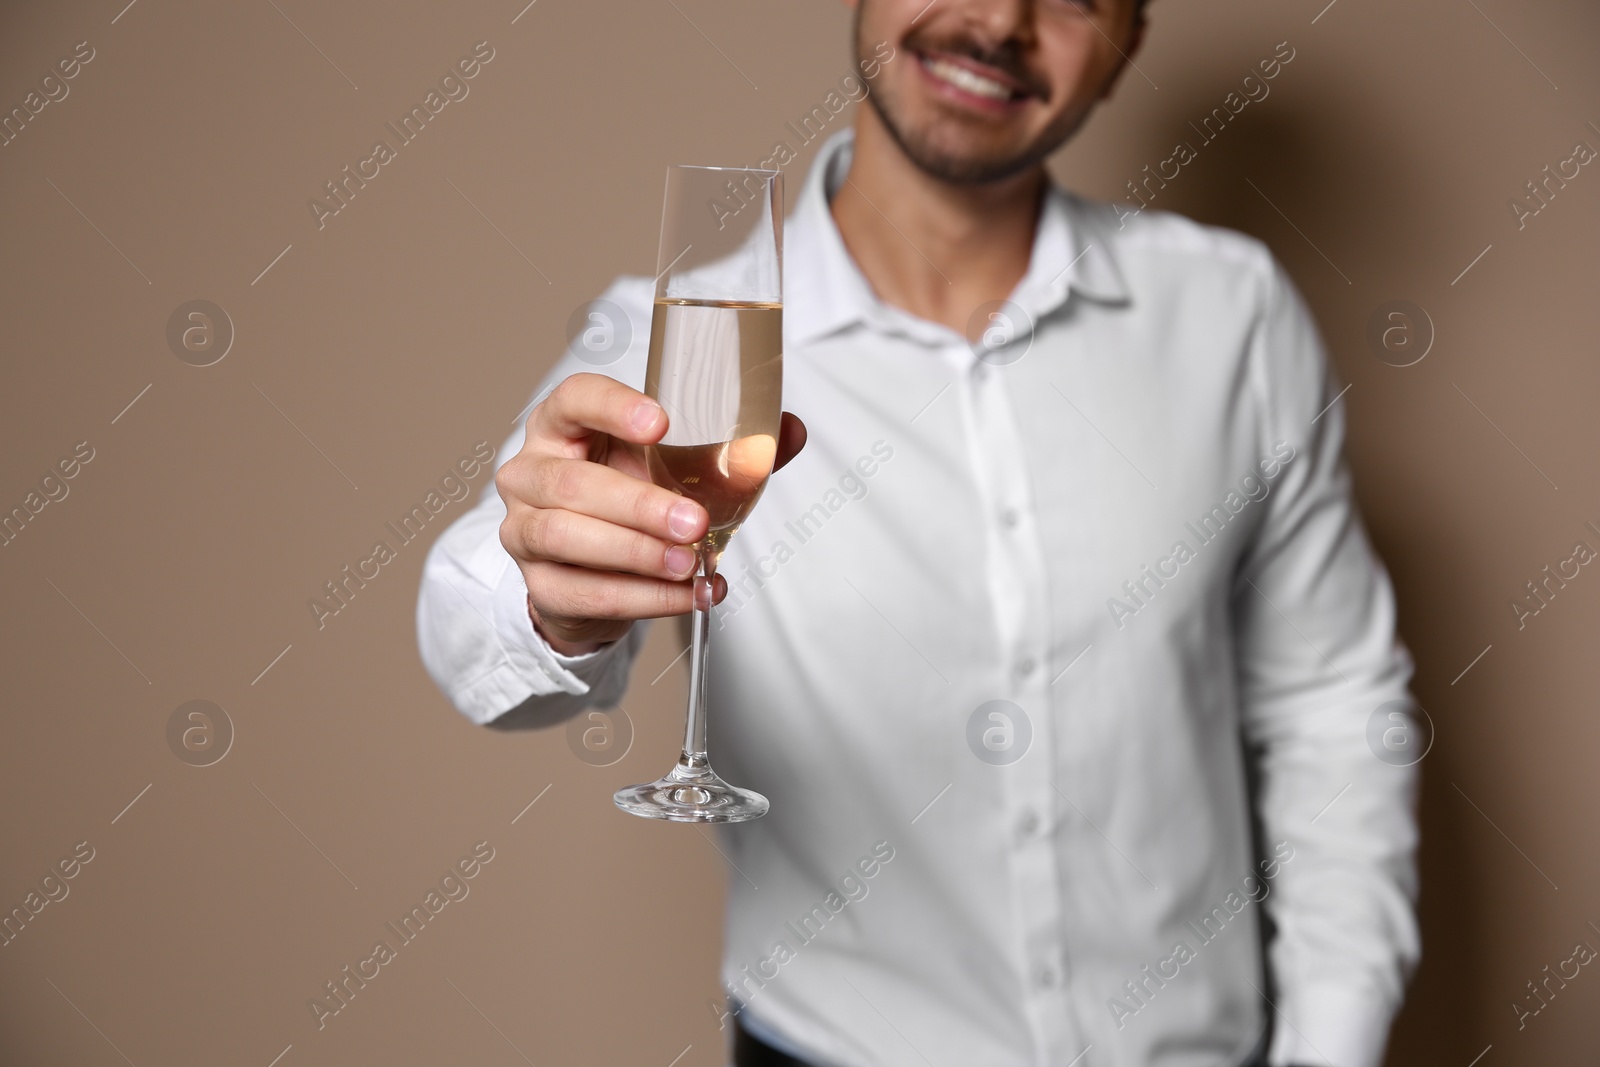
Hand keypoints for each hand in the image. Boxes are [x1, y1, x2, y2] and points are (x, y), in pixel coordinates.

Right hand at [496, 372, 806, 655]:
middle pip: (572, 482)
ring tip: (690, 563)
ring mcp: (524, 530)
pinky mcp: (540, 585)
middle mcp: (531, 472)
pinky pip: (585, 593)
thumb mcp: (674, 466)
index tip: (661, 422)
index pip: (575, 398)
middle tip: (694, 521)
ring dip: (637, 553)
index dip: (612, 407)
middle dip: (639, 505)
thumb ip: (728, 448)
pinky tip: (686, 594)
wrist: (598, 571)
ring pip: (566, 536)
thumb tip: (789, 431)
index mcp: (563, 425)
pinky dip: (643, 598)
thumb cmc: (632, 497)